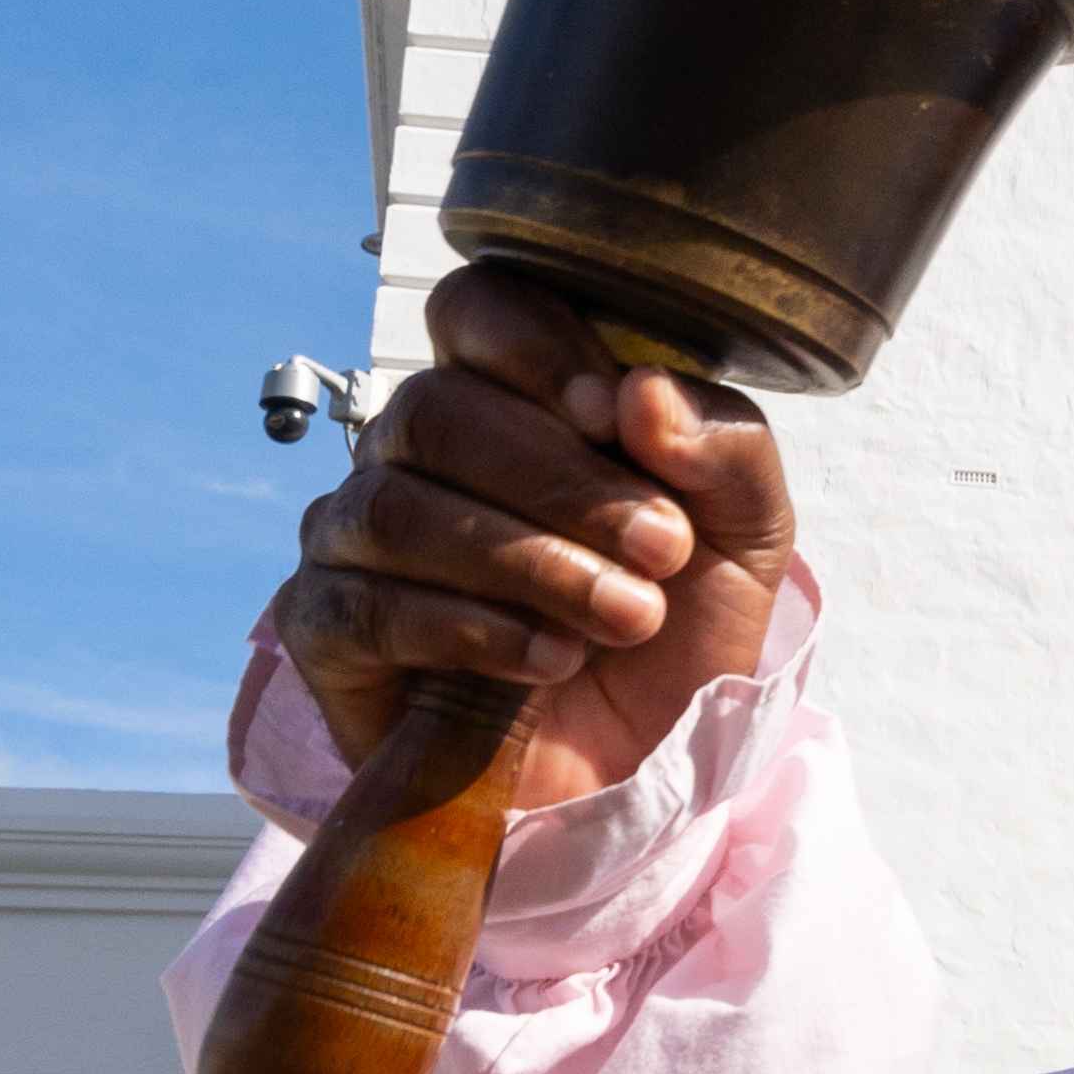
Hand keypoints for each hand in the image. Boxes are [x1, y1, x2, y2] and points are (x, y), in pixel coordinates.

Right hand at [270, 264, 799, 816]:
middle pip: (435, 409)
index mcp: (509, 396)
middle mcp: (414, 451)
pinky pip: (365, 605)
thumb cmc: (678, 626)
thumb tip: (642, 391)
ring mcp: (355, 536)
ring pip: (396, 507)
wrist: (641, 766)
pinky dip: (470, 629)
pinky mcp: (326, 629)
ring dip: (529, 562)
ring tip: (625, 617)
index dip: (534, 348)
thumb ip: (725, 448)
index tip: (612, 416)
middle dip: (560, 481)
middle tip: (659, 550)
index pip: (474, 307)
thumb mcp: (746, 536)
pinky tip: (550, 659)